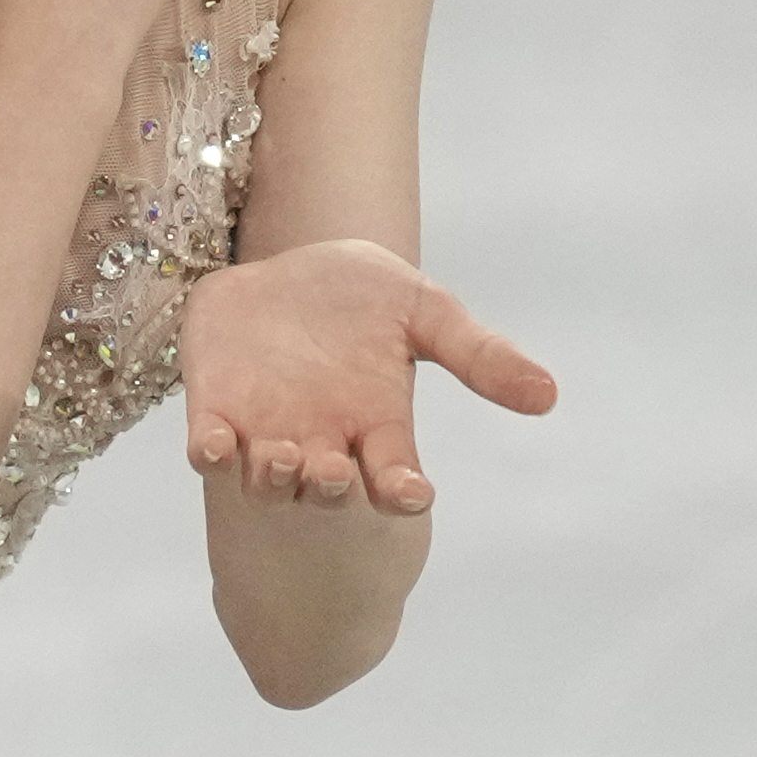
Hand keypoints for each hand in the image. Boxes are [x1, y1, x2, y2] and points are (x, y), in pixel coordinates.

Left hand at [183, 238, 556, 510]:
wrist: (288, 264)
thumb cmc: (362, 295)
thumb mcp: (426, 311)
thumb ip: (479, 353)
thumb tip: (548, 394)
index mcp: (376, 425)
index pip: (393, 477)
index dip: (399, 491)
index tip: (410, 492)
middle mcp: (322, 439)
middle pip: (324, 487)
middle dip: (328, 488)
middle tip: (334, 473)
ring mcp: (265, 430)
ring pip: (266, 478)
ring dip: (272, 477)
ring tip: (283, 457)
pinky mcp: (216, 411)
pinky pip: (208, 449)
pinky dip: (211, 453)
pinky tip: (216, 445)